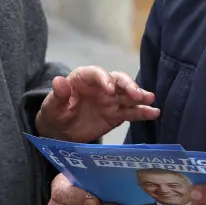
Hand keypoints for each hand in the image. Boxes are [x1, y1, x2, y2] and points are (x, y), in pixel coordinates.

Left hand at [35, 66, 158, 142]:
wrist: (61, 131)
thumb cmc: (55, 114)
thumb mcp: (52, 106)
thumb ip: (58, 95)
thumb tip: (58, 81)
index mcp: (84, 78)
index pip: (97, 73)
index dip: (104, 79)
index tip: (109, 89)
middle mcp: (101, 85)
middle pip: (118, 80)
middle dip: (128, 86)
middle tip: (136, 95)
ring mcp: (111, 100)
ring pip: (128, 94)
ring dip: (140, 96)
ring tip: (150, 100)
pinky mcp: (117, 114)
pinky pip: (131, 112)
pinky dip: (142, 112)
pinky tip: (153, 113)